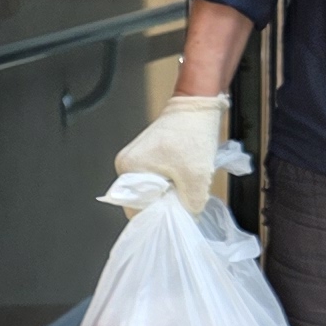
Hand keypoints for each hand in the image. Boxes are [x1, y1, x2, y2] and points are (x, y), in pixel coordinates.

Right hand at [113, 94, 229, 212]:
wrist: (199, 104)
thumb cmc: (194, 134)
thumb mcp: (197, 178)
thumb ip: (190, 207)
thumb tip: (187, 221)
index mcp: (128, 169)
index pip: (136, 209)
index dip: (157, 217)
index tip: (176, 220)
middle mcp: (125, 164)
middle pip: (144, 200)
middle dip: (165, 204)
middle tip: (185, 201)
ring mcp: (135, 158)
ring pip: (152, 190)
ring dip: (170, 192)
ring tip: (186, 185)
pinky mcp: (147, 154)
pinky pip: (156, 178)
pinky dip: (171, 181)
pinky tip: (184, 176)